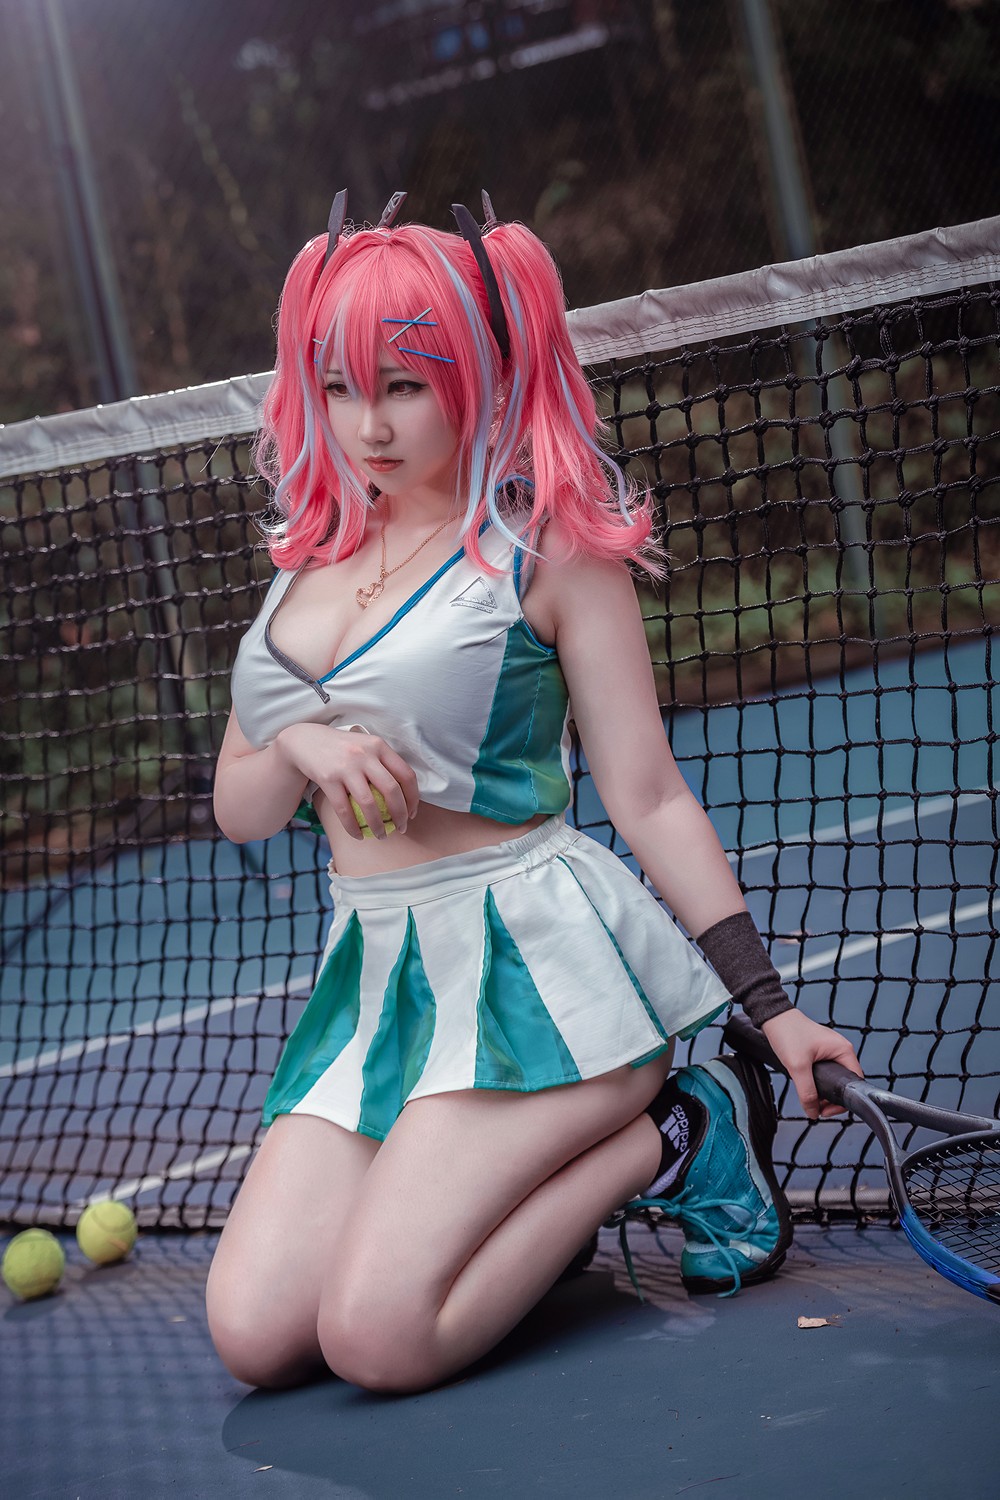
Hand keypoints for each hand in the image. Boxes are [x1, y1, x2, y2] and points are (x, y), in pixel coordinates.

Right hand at [275, 723, 418, 840]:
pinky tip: (358, 835)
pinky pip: (344, 810)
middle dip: (400, 815)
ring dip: (378, 825)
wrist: (305, 741)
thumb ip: (383, 763)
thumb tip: (404, 795)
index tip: (412, 813)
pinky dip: (353, 827)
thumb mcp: (365, 746)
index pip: (406, 775)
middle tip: (401, 828)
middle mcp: (365, 755)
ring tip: (380, 836)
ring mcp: (346, 767)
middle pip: (392, 790)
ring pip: (369, 804)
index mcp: (379, 746)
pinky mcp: (328, 779)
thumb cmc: (342, 748)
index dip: (413, 798)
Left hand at [760, 1009, 862, 1119]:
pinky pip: (825, 1073)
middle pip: (844, 1082)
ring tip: (811, 1100)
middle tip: (817, 1108)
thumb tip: (813, 1111)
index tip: (827, 1109)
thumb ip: (807, 1092)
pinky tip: (808, 1088)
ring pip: (834, 1079)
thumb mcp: (798, 1066)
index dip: (843, 1100)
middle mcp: (840, 1050)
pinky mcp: (820, 1052)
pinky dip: (818, 1083)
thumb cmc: (788, 1032)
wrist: (773, 1017)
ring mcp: (830, 1051)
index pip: (854, 1082)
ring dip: (823, 1091)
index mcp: (843, 1050)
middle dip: (832, 1098)